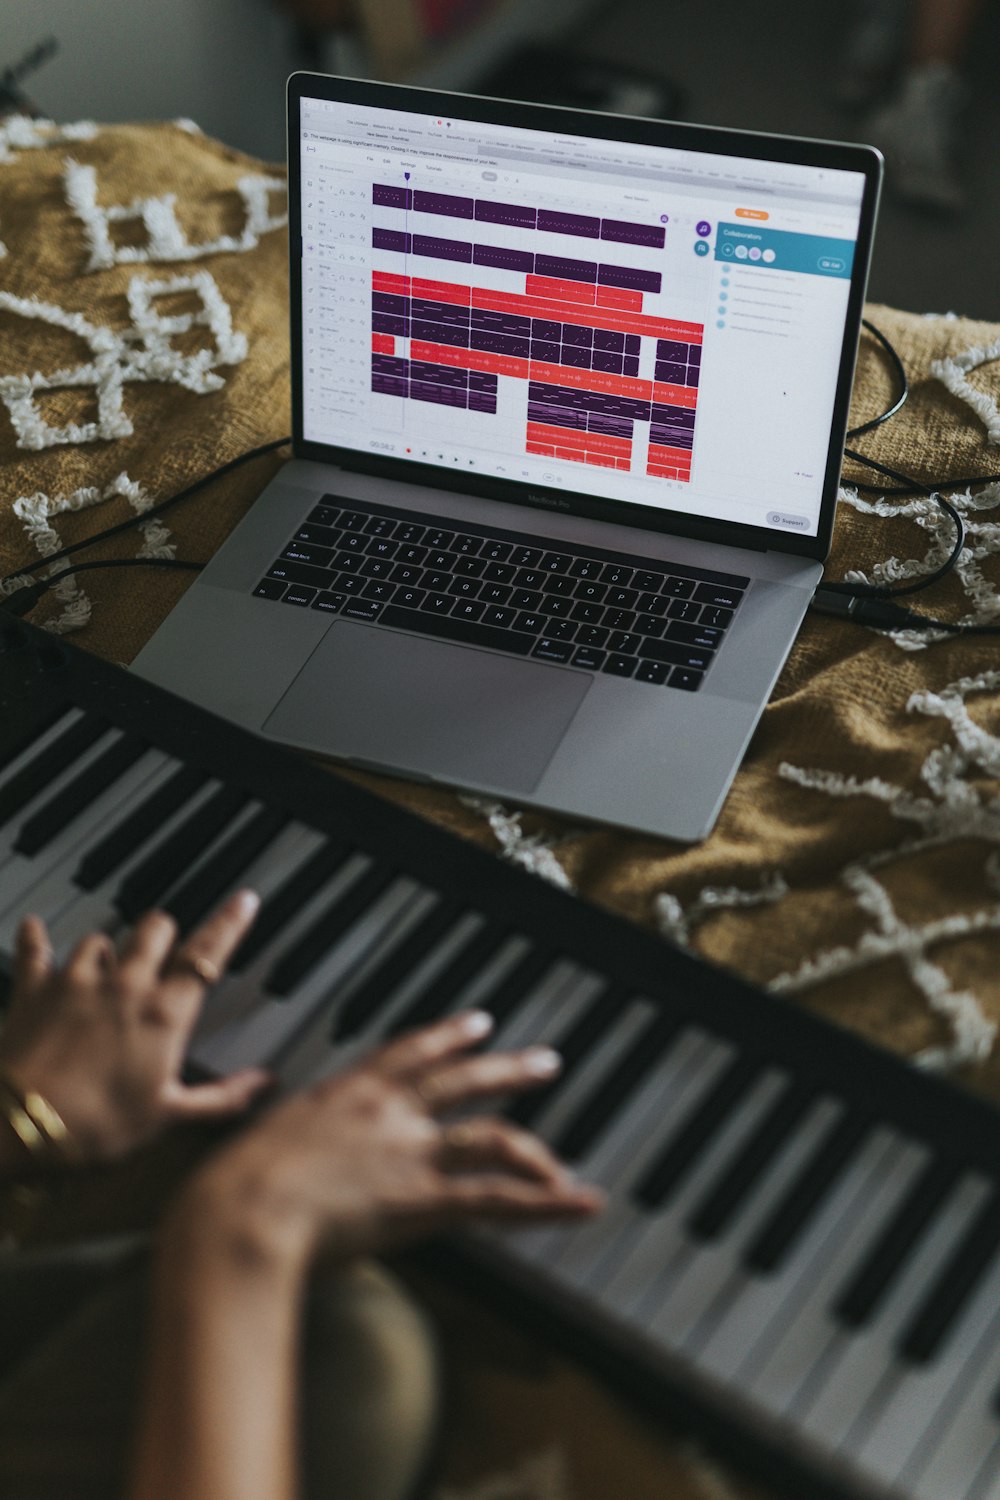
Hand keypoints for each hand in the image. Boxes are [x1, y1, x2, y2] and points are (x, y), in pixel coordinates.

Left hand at [0, 891, 270, 1163]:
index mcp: (163, 1014)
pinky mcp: (35, 989)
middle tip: (164, 948)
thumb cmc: (97, 1126)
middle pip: (154, 929)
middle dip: (163, 932)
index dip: (229, 924)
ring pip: (100, 938)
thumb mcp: (168, 1117)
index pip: (207, 955)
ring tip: (106, 965)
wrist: (20, 1126)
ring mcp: (77, 981)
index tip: (243, 901)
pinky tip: (34, 929)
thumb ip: (221, 1098)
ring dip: (107, 948)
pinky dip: (35, 939)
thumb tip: (263, 1085)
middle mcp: (124, 985)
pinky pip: (35, 949)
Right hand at [177, 1010, 603, 1275]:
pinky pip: (497, 1199)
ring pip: (490, 1135)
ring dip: (536, 1143)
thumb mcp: (257, 1142)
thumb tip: (275, 1151)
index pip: (409, 1051)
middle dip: (507, 1068)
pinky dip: (546, 1204)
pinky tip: (580, 1203)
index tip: (476, 1022)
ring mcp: (408, 1151)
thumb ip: (283, 1140)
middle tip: (544, 1060)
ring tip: (564, 1155)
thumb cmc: (230, 1188)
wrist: (237, 1212)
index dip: (448, 1035)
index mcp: (345, 1092)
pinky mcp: (422, 1197)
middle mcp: (385, 1111)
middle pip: (462, 1080)